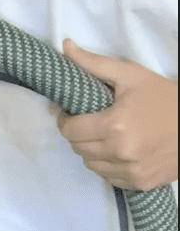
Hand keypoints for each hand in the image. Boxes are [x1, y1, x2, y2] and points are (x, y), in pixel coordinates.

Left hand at [57, 39, 177, 190]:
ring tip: (105, 136)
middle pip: (77, 148)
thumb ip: (94, 64)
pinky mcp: (141, 183)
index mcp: (114, 126)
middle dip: (78, 134)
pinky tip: (119, 151)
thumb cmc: (165, 97)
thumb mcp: (131, 75)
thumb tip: (64, 46)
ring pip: (91, 165)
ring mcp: (131, 171)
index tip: (73, 113)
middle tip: (90, 122)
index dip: (66, 120)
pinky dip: (108, 166)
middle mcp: (120, 153)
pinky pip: (109, 178)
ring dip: (91, 151)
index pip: (69, 130)